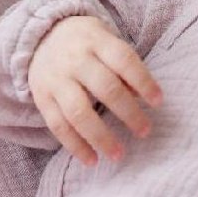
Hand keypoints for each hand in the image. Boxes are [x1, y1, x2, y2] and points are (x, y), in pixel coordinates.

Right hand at [28, 15, 162, 165]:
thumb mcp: (105, 41)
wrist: (40, 36)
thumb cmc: (84, 43)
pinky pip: (57, 125)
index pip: (123, 59)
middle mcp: (74, 59)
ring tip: (118, 155)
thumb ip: (123, 66)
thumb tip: (142, 97)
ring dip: (101, 137)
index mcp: (95, 40)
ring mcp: (56, 79)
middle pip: (104, 87)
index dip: (143, 81)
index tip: (158, 102)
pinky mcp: (42, 97)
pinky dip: (75, 146)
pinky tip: (92, 160)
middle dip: (128, 113)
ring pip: (78, 111)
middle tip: (145, 131)